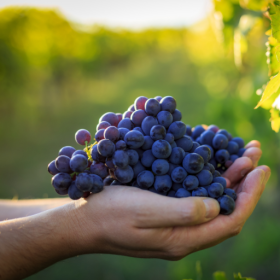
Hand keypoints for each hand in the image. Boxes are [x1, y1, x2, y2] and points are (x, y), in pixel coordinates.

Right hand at [72, 140, 269, 259]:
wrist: (85, 221)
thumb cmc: (111, 214)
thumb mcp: (145, 212)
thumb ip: (183, 213)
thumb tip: (217, 206)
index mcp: (182, 239)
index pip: (230, 221)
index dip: (249, 197)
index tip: (260, 169)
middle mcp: (183, 234)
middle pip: (224, 209)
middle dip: (243, 182)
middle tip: (253, 154)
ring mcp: (174, 223)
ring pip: (211, 201)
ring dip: (227, 178)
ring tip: (239, 154)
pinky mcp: (165, 211)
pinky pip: (194, 194)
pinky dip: (206, 177)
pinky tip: (208, 160)